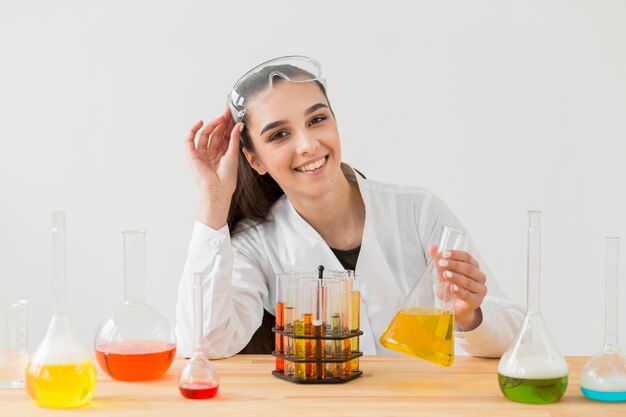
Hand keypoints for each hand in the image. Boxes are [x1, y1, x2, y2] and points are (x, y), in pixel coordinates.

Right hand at [186, 108, 243, 227]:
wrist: (217, 190)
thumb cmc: (227, 178)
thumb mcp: (233, 155)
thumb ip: (234, 139)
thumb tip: (238, 125)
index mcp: (223, 154)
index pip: (225, 135)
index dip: (229, 125)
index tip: (233, 113)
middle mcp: (212, 152)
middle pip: (216, 133)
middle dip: (221, 122)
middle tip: (227, 112)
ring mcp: (202, 153)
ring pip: (205, 134)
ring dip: (212, 125)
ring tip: (219, 118)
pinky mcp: (192, 155)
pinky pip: (190, 140)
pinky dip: (193, 130)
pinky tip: (200, 123)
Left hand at [430, 245, 486, 330]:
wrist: (453, 308)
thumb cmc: (450, 288)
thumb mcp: (442, 273)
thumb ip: (438, 261)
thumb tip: (433, 247)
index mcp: (472, 266)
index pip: (467, 257)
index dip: (455, 254)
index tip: (444, 254)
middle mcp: (479, 276)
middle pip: (468, 268)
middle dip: (454, 265)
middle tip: (441, 264)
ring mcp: (480, 289)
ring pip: (469, 281)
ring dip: (456, 277)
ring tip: (445, 275)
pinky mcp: (476, 301)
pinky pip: (468, 295)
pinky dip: (460, 291)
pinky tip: (452, 288)